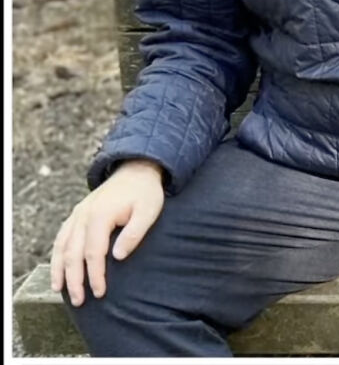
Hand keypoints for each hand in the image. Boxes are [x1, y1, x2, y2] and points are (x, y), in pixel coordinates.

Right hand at [50, 159, 164, 306]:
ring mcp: (78, 213)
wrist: (137, 169)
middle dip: (74, 279)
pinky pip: (61, 236)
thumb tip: (117, 257)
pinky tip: (58, 269)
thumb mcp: (148, 211)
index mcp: (101, 214)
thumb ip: (134, 233)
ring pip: (62, 245)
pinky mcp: (78, 213)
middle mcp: (85, 214)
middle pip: (73, 252)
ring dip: (60, 269)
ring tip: (59, 290)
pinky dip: (57, 254)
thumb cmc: (145, 192)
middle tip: (79, 301)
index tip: (99, 293)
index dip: (95, 275)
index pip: (93, 252)